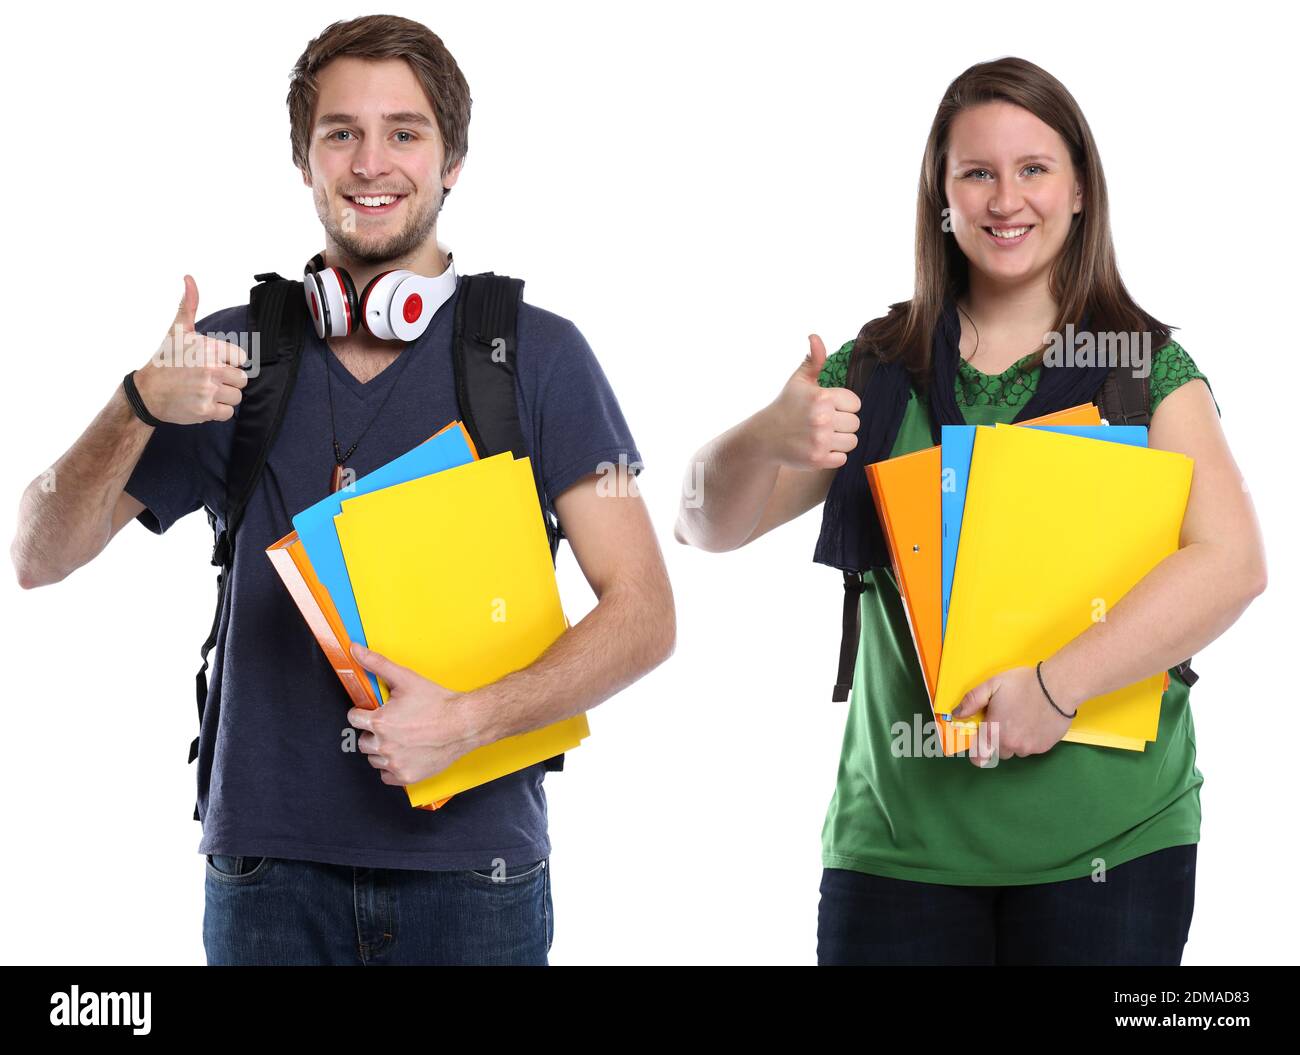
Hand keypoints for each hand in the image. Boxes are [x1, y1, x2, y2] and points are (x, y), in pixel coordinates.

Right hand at [132, 275, 248, 423]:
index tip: (213, 364)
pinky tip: (202, 403)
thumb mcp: (177, 330)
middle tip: (207, 379)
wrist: (146, 392)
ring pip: (236, 397)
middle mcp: (210, 369)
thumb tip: (189, 278)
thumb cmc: (165, 360)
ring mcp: (208, 391)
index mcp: (209, 349)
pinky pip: (228, 413)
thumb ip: (188, 305)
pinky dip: (218, 412)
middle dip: (227, 381)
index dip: (229, 363)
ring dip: (223, 397)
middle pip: (241, 380)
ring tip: (204, 391)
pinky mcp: (205, 411)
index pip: (241, 360)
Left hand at [347, 642, 481, 785]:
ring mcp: (395, 763)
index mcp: (380, 722)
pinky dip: (392, 767)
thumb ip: (376, 663)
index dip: (364, 712)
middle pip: (362, 741)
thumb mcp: (405, 678)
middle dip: (373, 732)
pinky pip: (386, 776)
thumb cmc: (437, 703)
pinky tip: (405, 753)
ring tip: (401, 737)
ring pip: (374, 759)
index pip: (353, 719)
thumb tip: (355, 650)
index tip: (375, 712)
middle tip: (392, 724)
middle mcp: (385, 746)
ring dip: (382, 749)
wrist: (463, 724)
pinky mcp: (406, 776)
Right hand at [759, 334, 860, 469]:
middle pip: (855, 424)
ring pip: (852, 442)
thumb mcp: (798, 382)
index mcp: (821, 397)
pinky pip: (842, 458)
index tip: (829, 407)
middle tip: (824, 423)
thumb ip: (813, 360)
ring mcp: (820, 441)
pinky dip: (833, 456)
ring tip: (823, 435)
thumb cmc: (786, 406)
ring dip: (840, 440)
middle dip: (842, 424)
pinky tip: (818, 448)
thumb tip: (815, 337)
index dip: (844, 405)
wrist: (764, 437)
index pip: (855, 403)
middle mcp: (822, 418)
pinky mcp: (817, 460)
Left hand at [949, 664, 1076, 766]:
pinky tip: (1034, 722)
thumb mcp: (992, 685)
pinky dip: (1031, 739)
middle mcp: (1011, 744)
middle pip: (999, 752)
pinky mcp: (1045, 747)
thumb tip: (957, 714)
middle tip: (1004, 721)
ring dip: (1015, 740)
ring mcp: (1029, 748)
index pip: (979, 757)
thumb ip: (972, 701)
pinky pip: (1032, 748)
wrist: (1058, 687)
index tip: (980, 743)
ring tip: (1021, 719)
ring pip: (1016, 750)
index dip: (977, 752)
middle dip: (998, 740)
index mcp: (994, 732)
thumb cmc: (1023, 684)